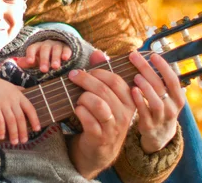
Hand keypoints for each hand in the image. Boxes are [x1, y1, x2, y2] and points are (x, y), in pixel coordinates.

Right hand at [0, 72, 40, 144]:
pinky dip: (1, 130)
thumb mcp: (9, 85)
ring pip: (12, 121)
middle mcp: (12, 99)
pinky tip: (1, 136)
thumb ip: (18, 89)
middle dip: (23, 131)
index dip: (34, 120)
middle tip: (24, 141)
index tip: (37, 129)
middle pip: (21, 118)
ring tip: (14, 142)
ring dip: (14, 133)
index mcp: (18, 94)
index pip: (30, 108)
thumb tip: (25, 91)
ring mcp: (3, 103)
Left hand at [17, 40, 71, 71]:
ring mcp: (57, 45)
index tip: (30, 62)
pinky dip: (66, 53)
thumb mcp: (35, 61)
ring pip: (55, 49)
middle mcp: (46, 44)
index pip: (32, 48)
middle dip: (44, 60)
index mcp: (37, 47)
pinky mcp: (67, 47)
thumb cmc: (44, 59)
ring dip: (55, 58)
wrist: (59, 52)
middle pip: (44, 49)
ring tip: (55, 67)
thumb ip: (27, 62)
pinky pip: (67, 49)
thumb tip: (18, 62)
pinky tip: (65, 58)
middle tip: (44, 70)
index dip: (30, 55)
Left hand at [66, 51, 135, 177]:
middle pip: (104, 90)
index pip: (115, 80)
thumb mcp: (106, 96)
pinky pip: (88, 119)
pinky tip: (77, 110)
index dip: (97, 72)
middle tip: (73, 76)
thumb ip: (102, 74)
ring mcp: (113, 127)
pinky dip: (79, 111)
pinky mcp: (100, 138)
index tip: (83, 70)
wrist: (99, 149)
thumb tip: (98, 52)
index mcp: (129, 101)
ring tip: (78, 99)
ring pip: (97, 104)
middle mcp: (125, 114)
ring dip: (82, 97)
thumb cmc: (101, 117)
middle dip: (85, 79)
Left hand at [129, 51, 184, 153]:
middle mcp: (172, 107)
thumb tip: (145, 55)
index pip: (173, 79)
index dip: (164, 67)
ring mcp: (161, 118)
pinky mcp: (149, 126)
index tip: (152, 55)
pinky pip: (145, 113)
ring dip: (146, 88)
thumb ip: (157, 79)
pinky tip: (132, 91)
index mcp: (177, 97)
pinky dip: (139, 101)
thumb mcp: (165, 95)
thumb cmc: (159, 106)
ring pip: (156, 102)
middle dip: (147, 70)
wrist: (160, 134)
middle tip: (134, 57)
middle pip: (161, 87)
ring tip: (136, 76)